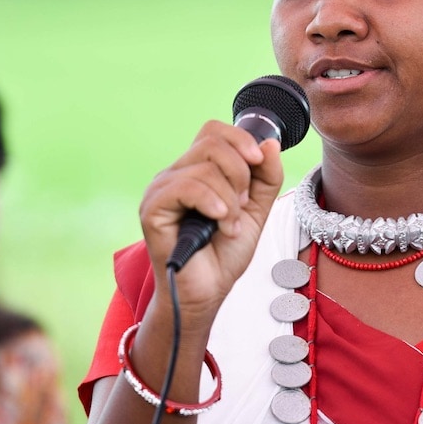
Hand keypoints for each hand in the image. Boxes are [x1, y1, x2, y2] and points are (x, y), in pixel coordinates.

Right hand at [138, 120, 284, 328]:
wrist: (208, 292)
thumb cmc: (224, 253)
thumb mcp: (257, 209)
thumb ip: (267, 177)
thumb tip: (270, 142)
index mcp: (196, 170)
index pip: (213, 131)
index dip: (240, 140)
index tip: (258, 162)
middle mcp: (175, 174)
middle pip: (212, 143)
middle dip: (240, 173)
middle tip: (241, 204)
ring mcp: (161, 190)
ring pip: (204, 168)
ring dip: (229, 199)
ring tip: (229, 225)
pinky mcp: (153, 209)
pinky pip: (186, 187)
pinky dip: (212, 203)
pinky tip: (219, 223)